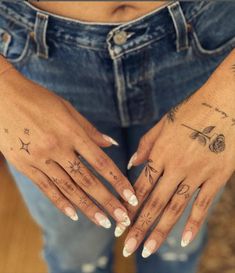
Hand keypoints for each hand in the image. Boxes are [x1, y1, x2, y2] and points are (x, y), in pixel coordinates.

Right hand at [0, 66, 137, 226]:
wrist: (2, 97)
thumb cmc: (39, 99)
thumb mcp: (67, 109)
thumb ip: (89, 130)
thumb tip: (111, 144)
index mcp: (71, 132)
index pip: (100, 162)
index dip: (117, 181)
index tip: (130, 196)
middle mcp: (57, 148)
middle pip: (87, 180)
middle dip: (107, 201)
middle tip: (123, 219)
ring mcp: (40, 159)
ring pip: (68, 189)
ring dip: (88, 208)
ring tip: (103, 222)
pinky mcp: (25, 166)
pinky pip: (46, 188)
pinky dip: (60, 203)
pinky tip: (73, 215)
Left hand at [118, 79, 234, 256]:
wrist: (224, 101)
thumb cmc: (190, 110)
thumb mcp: (163, 123)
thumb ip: (146, 144)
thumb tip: (131, 163)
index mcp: (160, 153)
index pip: (140, 186)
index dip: (128, 206)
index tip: (118, 223)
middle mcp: (175, 167)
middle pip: (154, 202)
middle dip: (138, 227)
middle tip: (127, 247)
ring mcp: (197, 173)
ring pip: (175, 208)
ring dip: (160, 231)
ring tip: (148, 250)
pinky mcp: (217, 176)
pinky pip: (204, 204)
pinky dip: (194, 223)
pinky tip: (184, 240)